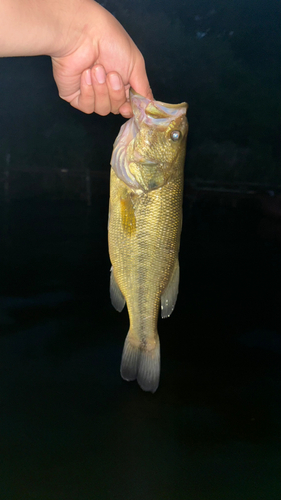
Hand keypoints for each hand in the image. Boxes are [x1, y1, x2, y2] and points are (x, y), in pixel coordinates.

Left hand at [51, 1, 152, 116]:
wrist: (83, 34)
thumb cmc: (111, 42)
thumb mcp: (136, 65)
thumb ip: (143, 88)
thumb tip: (149, 106)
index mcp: (122, 83)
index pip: (128, 106)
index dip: (128, 109)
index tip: (127, 107)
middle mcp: (106, 90)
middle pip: (116, 108)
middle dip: (115, 93)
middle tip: (112, 74)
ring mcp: (90, 94)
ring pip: (102, 109)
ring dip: (101, 90)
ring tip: (97, 69)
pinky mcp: (75, 96)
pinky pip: (87, 106)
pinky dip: (88, 92)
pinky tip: (85, 74)